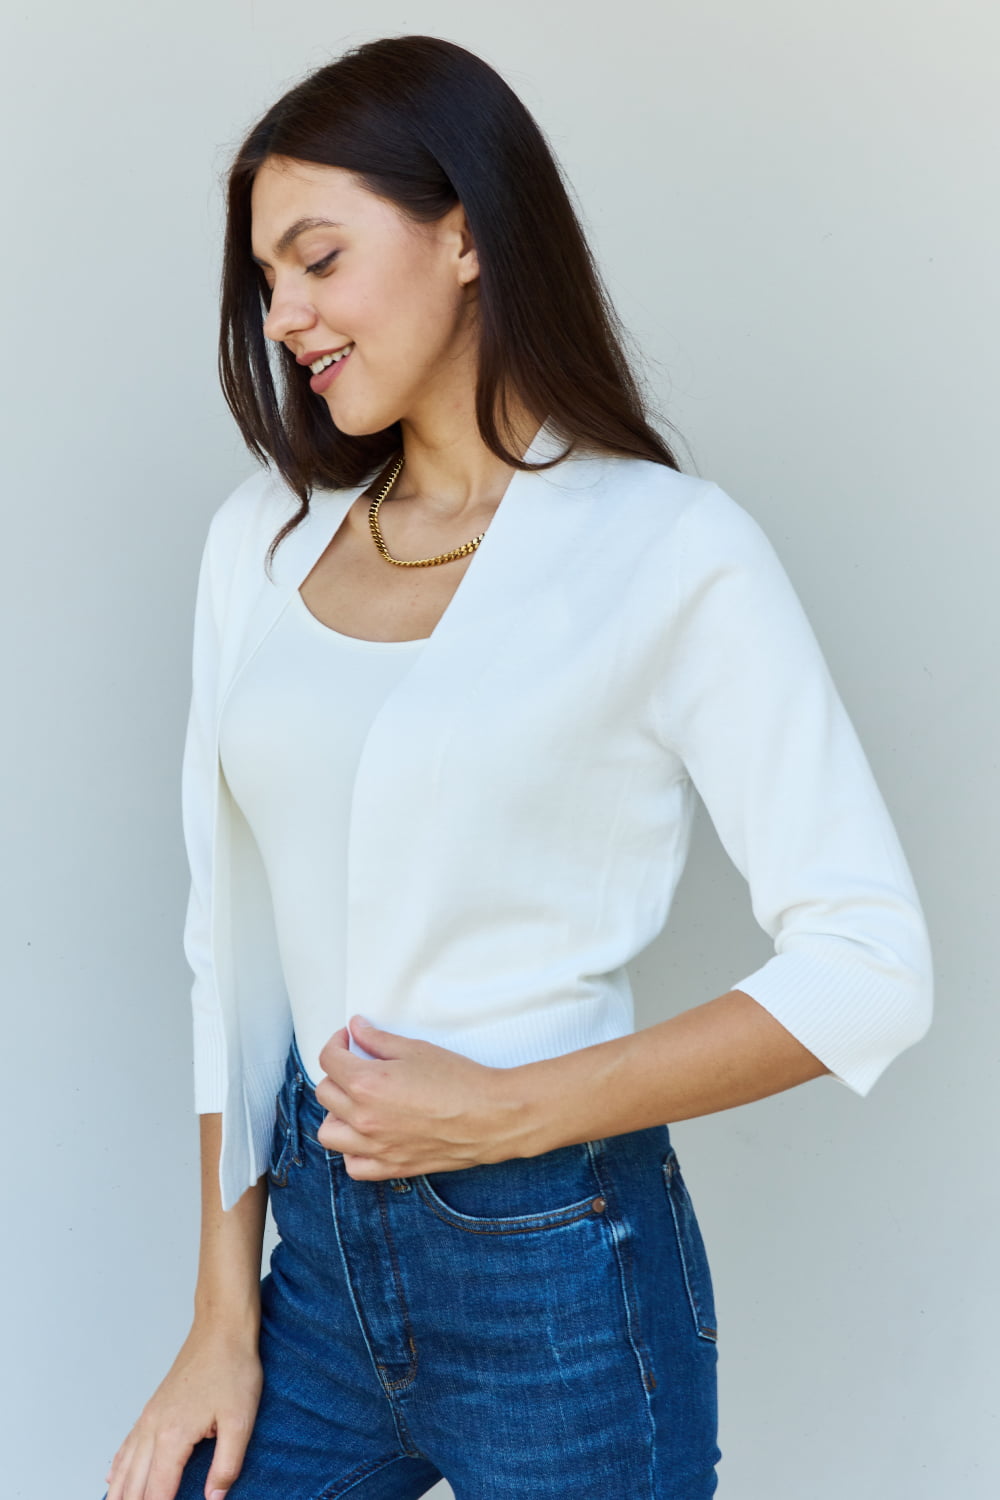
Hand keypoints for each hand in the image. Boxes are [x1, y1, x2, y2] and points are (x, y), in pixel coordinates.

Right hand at [103, 1323, 261, 1499]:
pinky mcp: (153, 1407)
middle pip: (135, 1485)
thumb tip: (213, 1499)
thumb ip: (227, 1465)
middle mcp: (153, 1429)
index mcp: (173, 1436)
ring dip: (119, 1493)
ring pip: (125, 1467)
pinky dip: (118, 1467)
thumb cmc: (233, 1368)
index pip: (157, 1493)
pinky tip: (113, 1478)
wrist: (221, 1328)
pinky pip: (127, 1444)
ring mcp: (149, 1417)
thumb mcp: (241, 1420)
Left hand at [314, 1016, 530, 1178]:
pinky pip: (353, 1164)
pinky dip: (353, 1150)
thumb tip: (356, 1028)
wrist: (491, 1116)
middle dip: (337, 1073)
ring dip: (336, 1113)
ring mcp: (375, 1147)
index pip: (329, 1060)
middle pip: (325, 1093)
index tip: (348, 1039)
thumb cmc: (459, 1080)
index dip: (336, 1043)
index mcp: (366, 1084)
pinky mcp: (391, 1167)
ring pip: (329, 1132)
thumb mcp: (416, 1049)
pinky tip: (368, 1135)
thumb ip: (378, 1040)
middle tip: (358, 1065)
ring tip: (357, 1102)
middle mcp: (363, 1118)